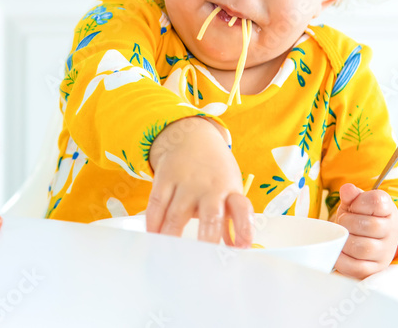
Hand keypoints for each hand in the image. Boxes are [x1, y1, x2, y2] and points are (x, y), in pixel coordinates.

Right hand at [146, 117, 253, 247]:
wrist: (193, 137)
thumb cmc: (215, 172)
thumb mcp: (230, 190)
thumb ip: (232, 221)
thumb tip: (236, 248)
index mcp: (230, 191)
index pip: (242, 210)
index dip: (244, 229)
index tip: (242, 249)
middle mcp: (210, 187)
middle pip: (210, 216)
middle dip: (207, 239)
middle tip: (201, 261)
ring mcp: (186, 183)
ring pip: (177, 214)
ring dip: (172, 237)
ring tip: (169, 255)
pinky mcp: (165, 179)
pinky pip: (156, 204)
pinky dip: (153, 223)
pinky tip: (153, 237)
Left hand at [331, 183, 397, 278]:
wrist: (369, 238)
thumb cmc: (360, 217)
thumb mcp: (356, 203)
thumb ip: (351, 195)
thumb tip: (347, 189)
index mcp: (388, 209)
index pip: (376, 202)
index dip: (358, 203)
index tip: (352, 206)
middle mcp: (391, 231)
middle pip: (370, 226)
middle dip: (348, 222)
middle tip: (343, 222)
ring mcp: (385, 252)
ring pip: (364, 248)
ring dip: (346, 241)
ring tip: (342, 236)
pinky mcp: (375, 268)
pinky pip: (358, 267)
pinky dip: (343, 260)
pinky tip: (339, 251)